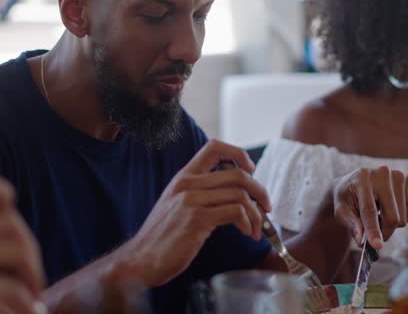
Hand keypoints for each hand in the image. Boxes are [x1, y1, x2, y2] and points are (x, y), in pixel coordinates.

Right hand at [0, 171, 45, 313]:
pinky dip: (25, 306)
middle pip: (12, 223)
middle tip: (32, 271)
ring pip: (21, 255)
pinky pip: (15, 292)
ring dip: (34, 276)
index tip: (8, 205)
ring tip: (33, 294)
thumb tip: (6, 216)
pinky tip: (26, 313)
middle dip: (29, 248)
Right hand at [119, 140, 271, 286]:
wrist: (140, 260)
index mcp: (184, 177)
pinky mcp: (197, 219)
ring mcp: (191, 200)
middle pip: (237, 173)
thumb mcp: (177, 204)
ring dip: (256, 213)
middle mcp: (188, 184)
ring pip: (240, 194)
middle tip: (266, 207)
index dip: (238, 153)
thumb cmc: (163, 237)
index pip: (214, 147)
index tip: (251, 169)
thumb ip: (200, 193)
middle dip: (260, 190)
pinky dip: (248, 222)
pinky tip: (247, 233)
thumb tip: (233, 193)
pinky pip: (235, 211)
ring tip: (256, 229)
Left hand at [331, 166, 407, 249]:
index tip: (377, 246)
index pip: (370, 210)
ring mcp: (399, 175)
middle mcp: (383, 173)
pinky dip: (403, 215)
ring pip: (403, 217)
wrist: (355, 182)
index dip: (373, 230)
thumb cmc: (347, 198)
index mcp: (362, 178)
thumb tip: (361, 240)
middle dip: (383, 232)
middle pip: (391, 217)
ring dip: (391, 224)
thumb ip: (351, 224)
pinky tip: (391, 208)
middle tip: (374, 234)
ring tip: (380, 214)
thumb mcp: (341, 210)